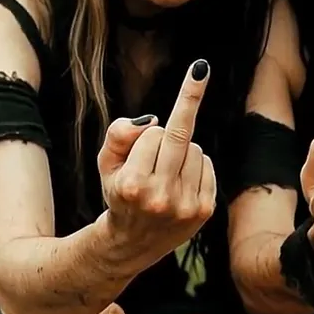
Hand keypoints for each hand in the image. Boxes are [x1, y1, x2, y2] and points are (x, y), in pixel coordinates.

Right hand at [98, 59, 217, 260]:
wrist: (131, 244)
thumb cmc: (119, 193)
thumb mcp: (106, 163)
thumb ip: (120, 134)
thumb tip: (152, 121)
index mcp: (133, 185)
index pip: (152, 134)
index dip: (155, 124)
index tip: (201, 69)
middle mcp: (160, 198)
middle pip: (178, 138)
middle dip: (179, 118)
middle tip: (198, 74)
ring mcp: (185, 207)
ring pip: (196, 150)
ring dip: (182, 151)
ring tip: (165, 172)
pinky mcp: (204, 211)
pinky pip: (207, 165)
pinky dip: (195, 165)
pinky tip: (179, 182)